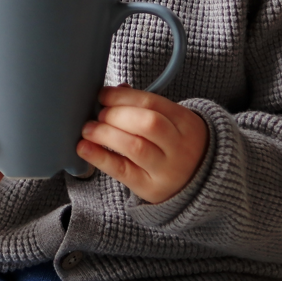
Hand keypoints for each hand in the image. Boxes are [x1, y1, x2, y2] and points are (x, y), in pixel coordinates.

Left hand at [77, 85, 207, 203]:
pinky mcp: (151, 188)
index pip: (151, 103)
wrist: (198, 182)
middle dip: (115, 115)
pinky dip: (99, 157)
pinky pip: (123, 171)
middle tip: (98, 115)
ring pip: (135, 147)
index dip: (121, 96)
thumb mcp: (171, 122)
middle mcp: (180, 147)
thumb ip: (143, 107)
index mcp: (186, 123)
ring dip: (105, 134)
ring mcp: (167, 170)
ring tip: (88, 129)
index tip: (102, 94)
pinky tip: (83, 148)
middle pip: (146, 124)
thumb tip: (111, 92)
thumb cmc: (174, 144)